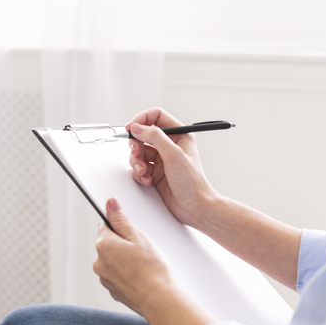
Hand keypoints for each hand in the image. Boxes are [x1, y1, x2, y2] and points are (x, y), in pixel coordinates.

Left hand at [94, 197, 175, 317]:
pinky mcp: (112, 290)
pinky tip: (141, 277)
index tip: (131, 233)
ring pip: (113, 261)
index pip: (105, 226)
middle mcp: (98, 262)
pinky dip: (127, 275)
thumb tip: (110, 204)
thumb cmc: (152, 269)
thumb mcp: (138, 238)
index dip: (120, 227)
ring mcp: (104, 279)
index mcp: (103, 245)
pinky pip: (118, 276)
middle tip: (141, 251)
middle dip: (122, 245)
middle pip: (109, 245)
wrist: (160, 300)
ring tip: (143, 265)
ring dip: (124, 260)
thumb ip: (121, 220)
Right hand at [126, 108, 219, 228]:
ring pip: (138, 151)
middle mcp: (169, 145)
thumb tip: (138, 127)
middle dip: (136, 144)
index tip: (131, 127)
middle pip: (143, 134)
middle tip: (137, 152)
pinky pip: (138, 166)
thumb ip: (155, 137)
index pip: (156, 116)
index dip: (141, 119)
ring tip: (143, 171)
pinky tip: (148, 180)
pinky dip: (139, 173)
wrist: (194, 207)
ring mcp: (161, 159)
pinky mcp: (154, 172)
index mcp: (179, 135)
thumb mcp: (174, 155)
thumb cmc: (192, 183)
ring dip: (137, 161)